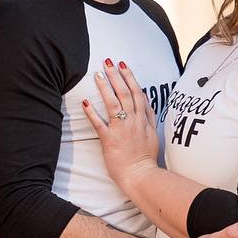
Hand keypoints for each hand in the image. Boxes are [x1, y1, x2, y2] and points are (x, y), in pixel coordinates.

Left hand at [82, 61, 159, 188]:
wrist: (141, 175)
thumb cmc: (145, 158)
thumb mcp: (153, 135)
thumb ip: (149, 118)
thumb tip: (146, 103)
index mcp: (143, 120)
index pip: (137, 94)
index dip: (130, 78)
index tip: (123, 65)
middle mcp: (133, 121)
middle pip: (125, 93)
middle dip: (116, 76)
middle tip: (108, 62)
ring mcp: (121, 130)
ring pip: (113, 103)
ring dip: (105, 87)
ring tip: (98, 74)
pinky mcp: (109, 140)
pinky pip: (99, 123)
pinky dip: (92, 112)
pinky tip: (85, 102)